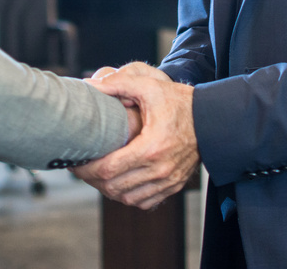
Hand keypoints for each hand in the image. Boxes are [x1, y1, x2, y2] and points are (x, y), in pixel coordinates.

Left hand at [73, 67, 197, 208]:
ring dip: (108, 190)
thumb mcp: (149, 86)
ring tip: (97, 175)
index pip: (108, 169)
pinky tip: (119, 182)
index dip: (86, 169)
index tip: (75, 161)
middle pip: (113, 188)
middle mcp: (160, 169)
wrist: (211, 119)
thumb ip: (118, 83)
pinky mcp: (173, 185)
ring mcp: (168, 181)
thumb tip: (89, 85)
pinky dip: (128, 196)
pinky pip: (144, 202)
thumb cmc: (179, 101)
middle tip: (81, 168)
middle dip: (92, 180)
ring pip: (127, 198)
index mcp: (151, 147)